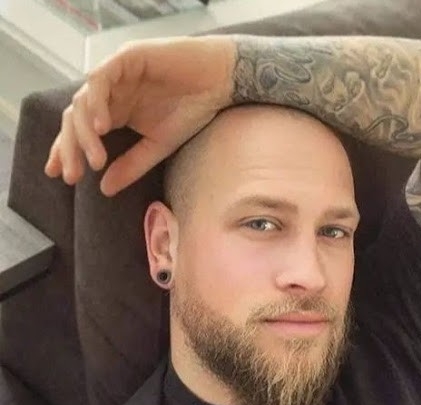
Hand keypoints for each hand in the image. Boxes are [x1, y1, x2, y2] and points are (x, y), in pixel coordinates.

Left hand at [45, 36, 234, 195]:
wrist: (219, 81)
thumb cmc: (191, 110)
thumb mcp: (159, 146)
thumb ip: (131, 165)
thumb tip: (105, 190)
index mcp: (115, 111)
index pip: (81, 131)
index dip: (67, 152)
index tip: (62, 177)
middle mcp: (110, 93)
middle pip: (75, 119)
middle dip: (69, 149)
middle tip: (73, 177)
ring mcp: (115, 74)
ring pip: (83, 101)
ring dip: (84, 133)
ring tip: (95, 161)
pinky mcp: (126, 58)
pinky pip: (101, 79)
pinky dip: (98, 102)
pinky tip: (104, 127)